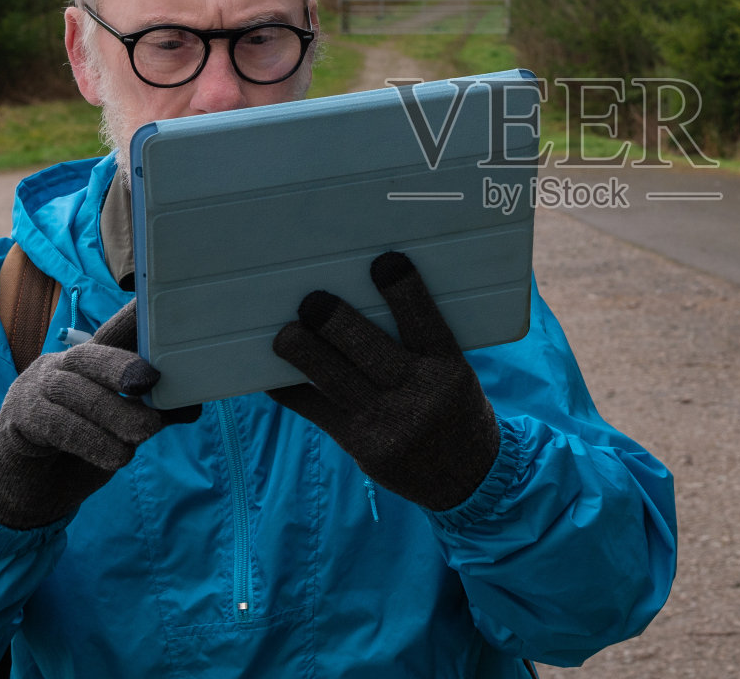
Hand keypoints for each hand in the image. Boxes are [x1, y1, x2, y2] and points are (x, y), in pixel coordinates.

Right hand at [0, 302, 199, 529]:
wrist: (28, 497)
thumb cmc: (79, 455)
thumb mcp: (118, 433)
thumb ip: (148, 414)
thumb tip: (191, 404)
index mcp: (87, 365)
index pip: (111, 334)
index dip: (131, 318)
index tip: (154, 304)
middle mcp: (58, 368)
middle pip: (88, 356)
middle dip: (120, 364)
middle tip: (150, 381)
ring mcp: (32, 391)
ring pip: (73, 391)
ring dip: (113, 412)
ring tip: (146, 432)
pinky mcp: (17, 421)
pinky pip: (54, 424)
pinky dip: (89, 439)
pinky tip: (116, 456)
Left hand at [269, 251, 500, 511]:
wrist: (467, 476)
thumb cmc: (455, 407)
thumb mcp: (456, 373)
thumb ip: (420, 345)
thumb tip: (359, 303)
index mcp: (449, 368)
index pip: (425, 322)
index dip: (405, 291)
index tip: (384, 262)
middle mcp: (418, 394)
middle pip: (368, 350)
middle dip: (335, 322)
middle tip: (312, 301)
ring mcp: (387, 423)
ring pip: (335, 380)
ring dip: (304, 353)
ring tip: (284, 335)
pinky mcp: (361, 445)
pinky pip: (317, 412)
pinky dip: (291, 390)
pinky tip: (272, 375)